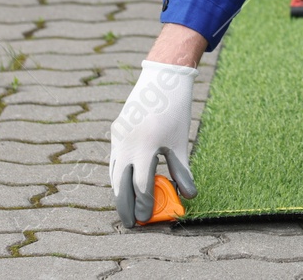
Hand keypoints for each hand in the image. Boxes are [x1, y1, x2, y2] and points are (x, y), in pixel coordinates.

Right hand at [108, 59, 198, 225]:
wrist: (162, 78)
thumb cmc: (175, 110)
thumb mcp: (180, 141)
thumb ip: (182, 170)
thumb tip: (189, 196)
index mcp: (145, 146)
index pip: (141, 184)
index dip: (144, 203)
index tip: (146, 218)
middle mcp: (126, 143)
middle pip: (121, 184)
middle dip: (125, 206)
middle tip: (130, 224)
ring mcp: (118, 137)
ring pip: (114, 173)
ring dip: (118, 192)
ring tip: (126, 209)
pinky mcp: (116, 131)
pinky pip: (113, 160)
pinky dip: (117, 176)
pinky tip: (123, 186)